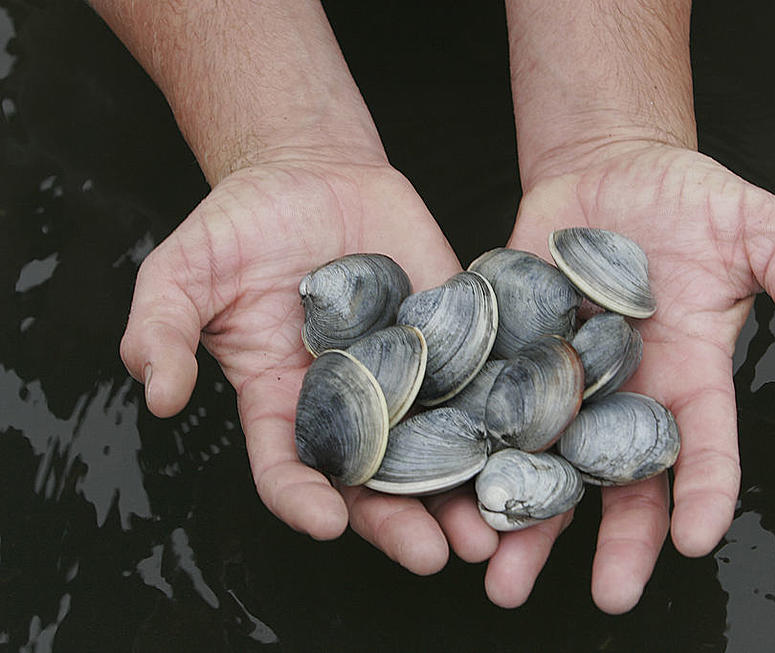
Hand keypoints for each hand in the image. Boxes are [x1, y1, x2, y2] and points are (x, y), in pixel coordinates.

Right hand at [119, 155, 498, 572]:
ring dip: (465, 491)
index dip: (303, 499)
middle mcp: (350, 403)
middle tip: (437, 555)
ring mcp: (406, 374)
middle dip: (404, 521)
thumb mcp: (183, 272)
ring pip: (437, 447)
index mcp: (283, 402)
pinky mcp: (452, 338)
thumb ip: (161, 330)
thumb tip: (160, 397)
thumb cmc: (241, 226)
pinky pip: (479, 380)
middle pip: (376, 480)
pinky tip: (530, 443)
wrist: (312, 174)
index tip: (325, 522)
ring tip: (494, 527)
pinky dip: (501, 414)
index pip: (289, 468)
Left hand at [491, 142, 774, 612]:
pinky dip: (470, 445)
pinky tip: (450, 489)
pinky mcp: (510, 349)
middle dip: (617, 541)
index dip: (705, 493)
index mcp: (689, 376)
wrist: (611, 169)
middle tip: (607, 598)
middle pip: (622, 480)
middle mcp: (625, 392)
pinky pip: (489, 403)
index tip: (697, 540)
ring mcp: (564, 377)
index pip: (704, 447)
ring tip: (499, 575)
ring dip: (526, 519)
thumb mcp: (762, 228)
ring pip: (546, 462)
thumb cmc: (693, 200)